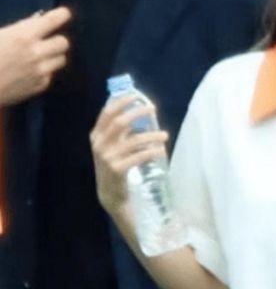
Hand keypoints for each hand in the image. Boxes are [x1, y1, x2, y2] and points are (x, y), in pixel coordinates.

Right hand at [0, 7, 71, 106]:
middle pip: (63, 42)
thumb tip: (35, 22)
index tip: (63, 14)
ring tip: (39, 56)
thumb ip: (18, 29)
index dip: (61, 15)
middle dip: (56, 39)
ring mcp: (39, 71)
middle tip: (47, 40)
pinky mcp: (38, 86)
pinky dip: (43, 73)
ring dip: (52, 56)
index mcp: (23, 35)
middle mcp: (36, 53)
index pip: (54, 20)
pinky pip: (50, 76)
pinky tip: (30, 72)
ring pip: (61, 59)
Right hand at [90, 95, 168, 215]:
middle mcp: (99, 144)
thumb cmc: (115, 164)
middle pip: (120, 122)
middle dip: (138, 113)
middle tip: (153, 108)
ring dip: (152, 136)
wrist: (110, 193)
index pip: (107, 113)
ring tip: (165, 135)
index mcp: (96, 135)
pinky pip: (138, 156)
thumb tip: (138, 111)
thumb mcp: (113, 145)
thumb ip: (121, 130)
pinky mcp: (117, 169)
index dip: (121, 102)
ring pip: (133, 140)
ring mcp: (107, 157)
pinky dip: (152, 152)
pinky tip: (161, 150)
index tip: (135, 95)